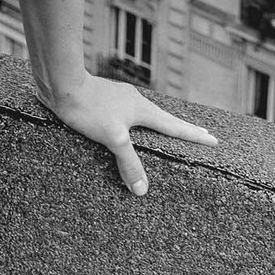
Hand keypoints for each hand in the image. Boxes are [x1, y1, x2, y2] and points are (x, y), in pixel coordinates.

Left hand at [39, 75, 218, 195]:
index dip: (194, 135)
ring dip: (159, 124)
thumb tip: (143, 190)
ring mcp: (120, 98)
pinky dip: (138, 122)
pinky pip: (129, 114)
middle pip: (164, 118)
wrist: (62, 84)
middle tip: (200, 134)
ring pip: (146, 115)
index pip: (175, 126)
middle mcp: (135, 101)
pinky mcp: (105, 100)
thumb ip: (129, 163)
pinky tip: (130, 126)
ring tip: (167, 131)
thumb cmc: (89, 108)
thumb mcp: (113, 139)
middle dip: (182, 128)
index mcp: (142, 109)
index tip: (213, 139)